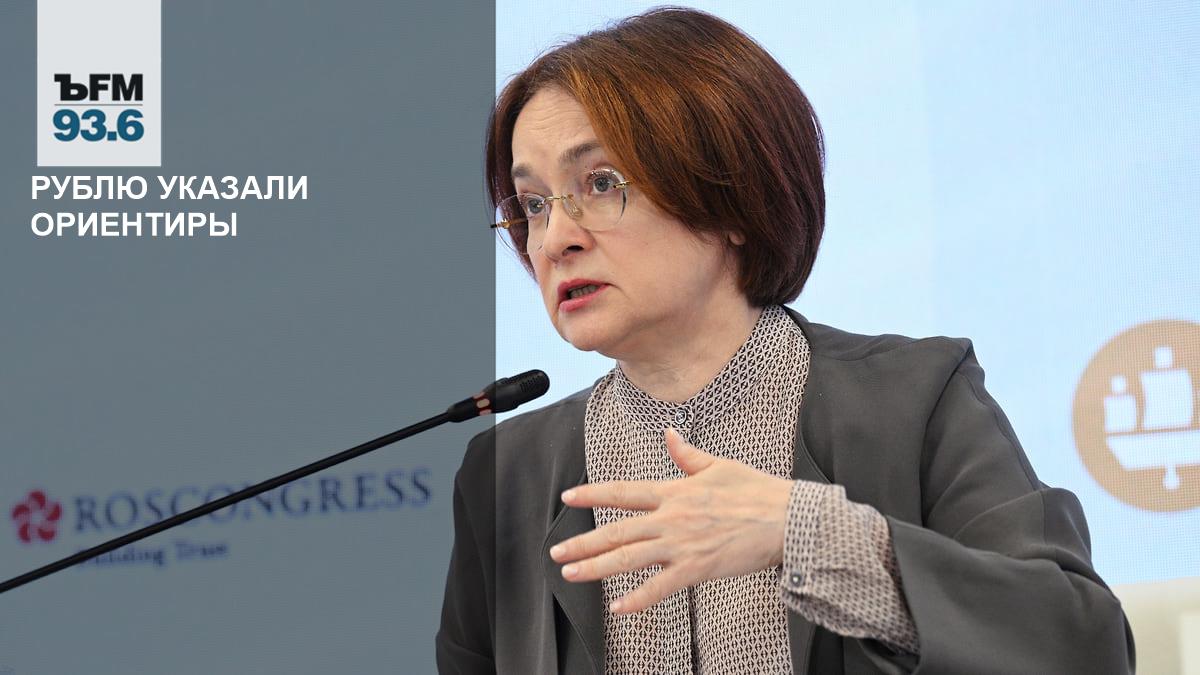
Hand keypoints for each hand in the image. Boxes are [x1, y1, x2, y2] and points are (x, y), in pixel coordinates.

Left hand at [549, 427, 794, 613]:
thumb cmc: (757, 492)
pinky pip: (660, 587)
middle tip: (557, 552)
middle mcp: (671, 518)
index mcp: (674, 491)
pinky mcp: (696, 569)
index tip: (568, 497)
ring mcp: (681, 545)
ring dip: (596, 567)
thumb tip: (669, 435)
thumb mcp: (719, 466)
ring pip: (629, 558)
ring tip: (571, 573)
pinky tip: (618, 607)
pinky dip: (638, 599)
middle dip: (583, 542)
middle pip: (617, 530)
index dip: (592, 494)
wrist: (787, 520)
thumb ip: (687, 456)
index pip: (623, 492)